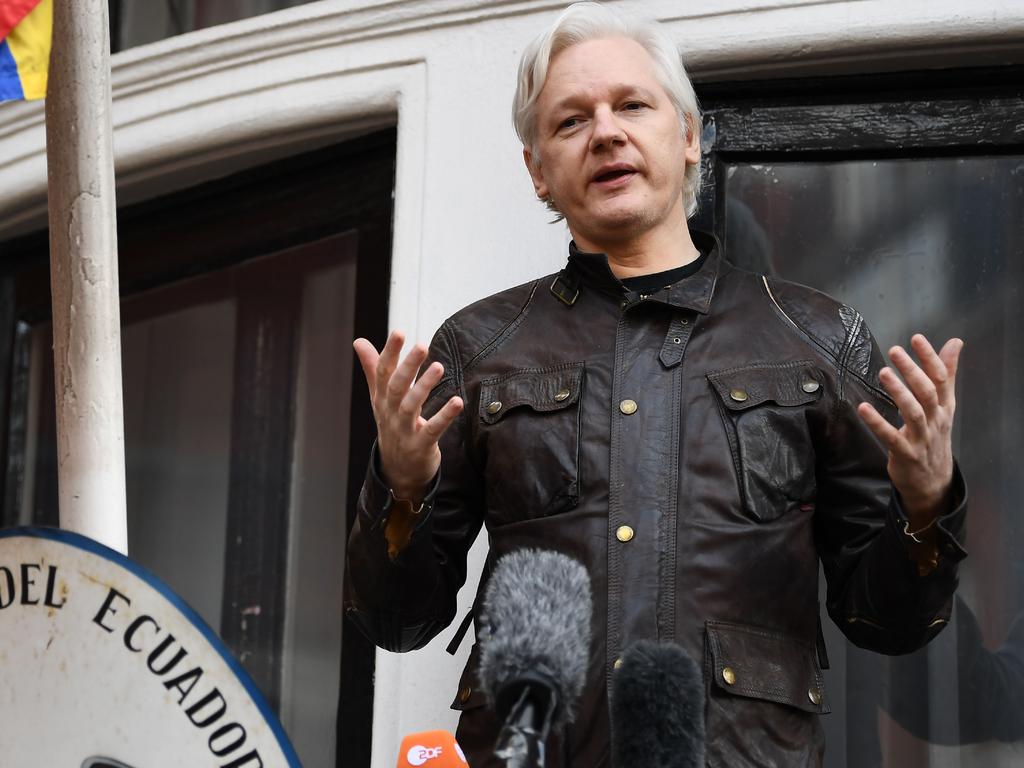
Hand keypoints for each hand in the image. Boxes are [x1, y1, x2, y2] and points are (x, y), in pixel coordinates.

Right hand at [353, 331, 463, 503]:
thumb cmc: (392, 426)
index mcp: (382, 398)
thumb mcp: (380, 398)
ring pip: (411, 407)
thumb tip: (359, 341)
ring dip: (424, 386)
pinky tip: (457, 402)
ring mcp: (404, 430)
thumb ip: (373, 368)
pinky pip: (432, 430)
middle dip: (408, 366)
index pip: (382, 372)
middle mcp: (390, 413)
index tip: (398, 332)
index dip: (389, 352)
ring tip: (438, 367)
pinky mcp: (420, 446)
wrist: (397, 470)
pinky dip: (444, 416)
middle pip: (396, 387)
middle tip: (421, 346)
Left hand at [857, 334, 963, 525]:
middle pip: (928, 393)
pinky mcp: (906, 454)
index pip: (941, 378)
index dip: (930, 358)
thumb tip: (955, 342)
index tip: (916, 338)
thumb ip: (946, 373)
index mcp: (944, 407)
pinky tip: (862, 408)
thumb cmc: (934, 435)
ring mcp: (922, 438)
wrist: (933, 481)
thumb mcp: (944, 405)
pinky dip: (877, 422)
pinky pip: (891, 437)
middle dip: (913, 371)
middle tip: (895, 351)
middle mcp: (936, 421)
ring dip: (899, 392)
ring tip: (884, 372)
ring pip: (913, 413)